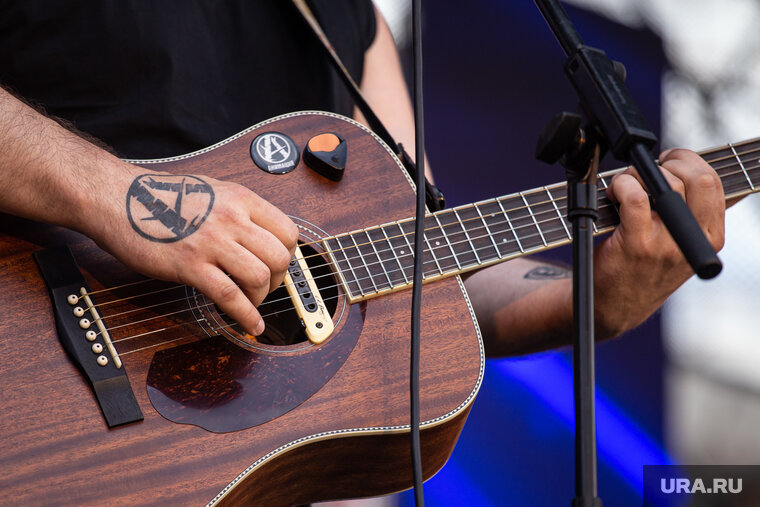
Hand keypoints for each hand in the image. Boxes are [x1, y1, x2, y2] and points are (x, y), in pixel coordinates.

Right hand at [93, 169, 297, 335]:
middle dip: (278, 280)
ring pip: (260, 277)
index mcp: (241, 199)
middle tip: (265, 287)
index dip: (288, 255)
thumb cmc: (161, 196)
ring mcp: (212, 242)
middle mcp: (232, 218)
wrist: (118, 197)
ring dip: (261, 298)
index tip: (278, 267)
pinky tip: (250, 326)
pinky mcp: (190, 265)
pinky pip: (230, 296)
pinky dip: (246, 316)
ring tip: (251, 303)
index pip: (288, 232)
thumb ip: (240, 212)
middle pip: (279, 257)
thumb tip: (261, 237)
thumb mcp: (213, 190)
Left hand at [593, 148, 724, 337]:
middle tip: (645, 170)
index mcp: (710, 236)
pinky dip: (622, 186)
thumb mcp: (679, 244)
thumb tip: (691, 171)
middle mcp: (694, 241)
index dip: (687, 161)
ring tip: (624, 186)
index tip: (668, 161)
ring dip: (637, 174)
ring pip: (666, 184)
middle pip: (698, 178)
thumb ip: (689, 213)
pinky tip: (613, 194)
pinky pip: (636, 198)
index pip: (713, 182)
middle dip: (668, 162)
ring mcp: (667, 244)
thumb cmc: (641, 268)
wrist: (614, 306)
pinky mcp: (637, 245)